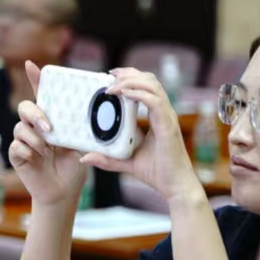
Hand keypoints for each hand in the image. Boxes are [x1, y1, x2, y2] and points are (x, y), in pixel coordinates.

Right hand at [7, 61, 89, 207]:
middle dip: (35, 114)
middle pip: (25, 107)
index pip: (42, 94)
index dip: (35, 78)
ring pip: (20, 128)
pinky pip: (16, 146)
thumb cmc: (74, 166)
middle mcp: (35, 127)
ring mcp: (24, 141)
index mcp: (51, 119)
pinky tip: (38, 158)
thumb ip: (80, 129)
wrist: (64, 191)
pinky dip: (28, 151)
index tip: (31, 64)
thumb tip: (89, 117)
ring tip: (47, 150)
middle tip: (49, 127)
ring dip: (35, 137)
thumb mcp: (81, 144)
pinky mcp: (17, 155)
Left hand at [81, 67, 198, 202]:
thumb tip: (85, 157)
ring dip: (132, 81)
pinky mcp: (168, 126)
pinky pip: (155, 102)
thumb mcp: (125, 163)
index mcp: (156, 117)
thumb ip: (107, 158)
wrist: (174, 186)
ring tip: (113, 85)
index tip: (112, 76)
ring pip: (153, 87)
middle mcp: (163, 113)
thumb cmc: (156, 173)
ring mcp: (167, 118)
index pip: (147, 87)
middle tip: (110, 75)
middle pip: (150, 81)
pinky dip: (140, 94)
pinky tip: (125, 94)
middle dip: (130, 74)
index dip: (131, 77)